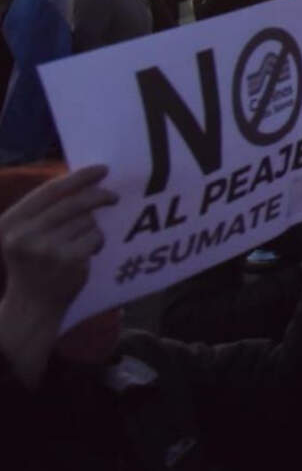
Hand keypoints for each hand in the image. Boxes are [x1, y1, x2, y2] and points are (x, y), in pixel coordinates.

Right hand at [0, 165, 115, 387]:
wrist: (31, 306)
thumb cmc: (32, 264)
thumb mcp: (24, 235)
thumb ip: (44, 210)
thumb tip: (84, 181)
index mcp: (11, 223)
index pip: (50, 191)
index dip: (78, 177)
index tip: (102, 169)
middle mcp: (25, 235)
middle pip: (73, 203)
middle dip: (98, 195)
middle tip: (114, 196)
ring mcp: (47, 248)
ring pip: (87, 220)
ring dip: (92, 227)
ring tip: (81, 241)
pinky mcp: (69, 260)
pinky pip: (95, 237)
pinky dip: (97, 241)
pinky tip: (86, 253)